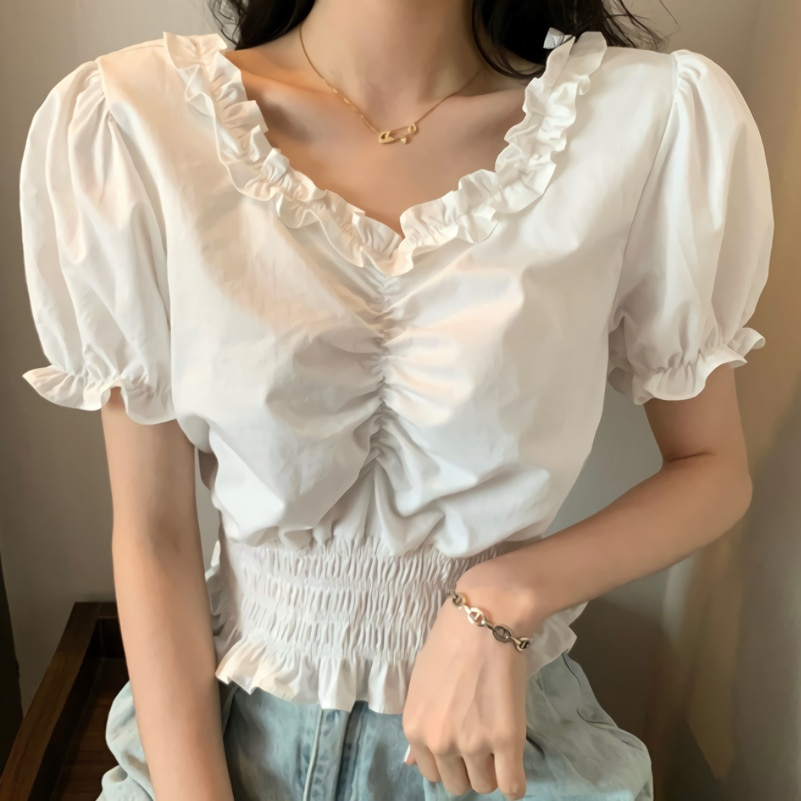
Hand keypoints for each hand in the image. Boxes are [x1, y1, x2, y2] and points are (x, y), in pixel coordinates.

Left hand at [401, 572, 535, 799]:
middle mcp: (440, 743)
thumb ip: (419, 724)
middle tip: (481, 735)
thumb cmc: (450, 642)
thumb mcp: (421, 684)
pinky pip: (512, 787)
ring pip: (484, 785)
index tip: (462, 740)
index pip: (432, 773)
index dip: (450, 759)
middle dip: (469, 766)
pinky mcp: (506, 739)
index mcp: (415, 729)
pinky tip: (514, 762)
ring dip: (492, 768)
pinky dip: (515, 782)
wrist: (485, 617)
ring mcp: (473, 743)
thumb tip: (411, 763)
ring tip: (497, 735)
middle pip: (458, 784)